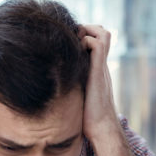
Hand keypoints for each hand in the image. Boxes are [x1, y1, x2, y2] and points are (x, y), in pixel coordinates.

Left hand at [79, 25, 119, 142]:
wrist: (101, 128)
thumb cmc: (87, 118)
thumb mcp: (77, 96)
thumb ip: (71, 86)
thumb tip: (51, 86)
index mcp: (97, 69)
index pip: (97, 41)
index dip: (84, 34)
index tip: (68, 41)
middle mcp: (101, 64)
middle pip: (103, 32)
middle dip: (86, 28)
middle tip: (70, 38)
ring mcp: (101, 67)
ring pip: (103, 33)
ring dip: (87, 30)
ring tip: (73, 42)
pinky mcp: (98, 71)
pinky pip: (97, 45)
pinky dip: (85, 41)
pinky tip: (73, 53)